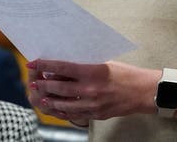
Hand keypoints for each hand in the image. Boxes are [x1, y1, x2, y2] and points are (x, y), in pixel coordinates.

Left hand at [26, 59, 157, 125]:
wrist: (143, 91)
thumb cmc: (126, 73)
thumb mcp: (104, 63)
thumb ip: (85, 66)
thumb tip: (65, 66)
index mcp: (92, 71)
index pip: (62, 67)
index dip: (45, 65)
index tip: (33, 62)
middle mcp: (91, 89)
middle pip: (59, 87)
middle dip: (43, 84)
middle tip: (33, 82)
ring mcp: (93, 104)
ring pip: (64, 104)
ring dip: (50, 100)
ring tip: (41, 97)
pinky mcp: (96, 114)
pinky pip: (75, 114)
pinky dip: (64, 111)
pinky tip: (58, 108)